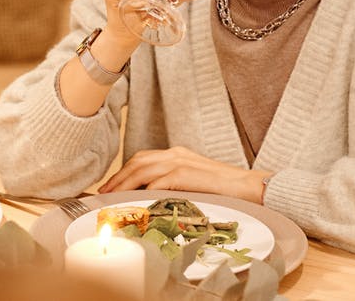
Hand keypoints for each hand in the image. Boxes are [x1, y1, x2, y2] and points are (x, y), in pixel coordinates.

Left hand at [99, 146, 272, 202]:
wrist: (251, 187)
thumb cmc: (226, 190)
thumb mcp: (194, 184)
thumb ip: (174, 186)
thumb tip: (152, 200)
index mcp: (177, 155)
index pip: (142, 159)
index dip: (124, 172)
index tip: (110, 186)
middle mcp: (176, 154)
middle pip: (137, 162)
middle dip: (117, 177)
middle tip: (103, 192)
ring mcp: (181, 162)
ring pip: (142, 169)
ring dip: (123, 184)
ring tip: (111, 197)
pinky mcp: (187, 174)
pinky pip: (158, 181)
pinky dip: (143, 191)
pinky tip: (135, 201)